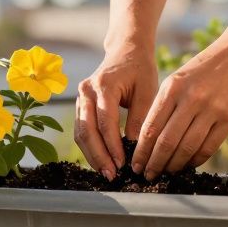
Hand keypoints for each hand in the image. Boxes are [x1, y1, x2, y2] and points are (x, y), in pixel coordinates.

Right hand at [75, 47, 158, 178]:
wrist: (126, 51)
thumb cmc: (140, 70)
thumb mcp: (147, 91)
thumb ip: (141, 119)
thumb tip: (136, 149)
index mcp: (103, 85)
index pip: (105, 122)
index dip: (112, 146)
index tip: (123, 164)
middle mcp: (86, 91)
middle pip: (87, 130)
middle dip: (99, 155)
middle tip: (111, 175)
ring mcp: (80, 97)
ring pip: (80, 132)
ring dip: (92, 155)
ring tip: (106, 172)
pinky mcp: (80, 105)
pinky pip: (80, 129)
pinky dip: (89, 147)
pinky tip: (101, 160)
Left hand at [132, 39, 227, 178]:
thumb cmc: (206, 67)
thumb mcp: (179, 78)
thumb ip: (165, 105)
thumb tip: (150, 139)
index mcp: (172, 88)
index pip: (150, 128)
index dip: (141, 151)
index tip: (136, 164)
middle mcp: (190, 99)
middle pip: (166, 142)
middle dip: (154, 163)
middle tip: (148, 175)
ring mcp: (211, 109)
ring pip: (187, 148)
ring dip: (174, 165)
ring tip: (167, 173)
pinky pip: (209, 147)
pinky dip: (196, 160)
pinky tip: (189, 165)